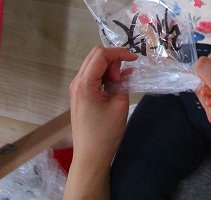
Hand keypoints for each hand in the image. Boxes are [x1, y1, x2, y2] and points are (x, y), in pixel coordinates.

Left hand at [68, 46, 136, 169]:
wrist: (90, 157)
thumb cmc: (105, 134)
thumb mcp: (120, 105)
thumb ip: (123, 82)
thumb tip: (125, 71)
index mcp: (85, 84)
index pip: (101, 55)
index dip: (119, 53)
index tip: (134, 60)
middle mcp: (77, 82)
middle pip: (95, 55)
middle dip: (113, 59)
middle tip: (124, 75)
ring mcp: (76, 89)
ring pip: (93, 64)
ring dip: (109, 67)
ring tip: (119, 83)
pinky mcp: (79, 95)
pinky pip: (92, 75)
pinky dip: (104, 75)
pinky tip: (115, 85)